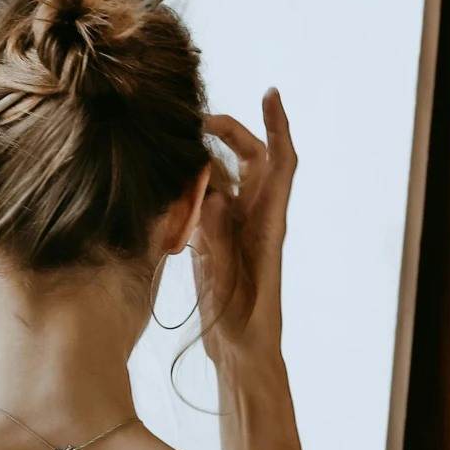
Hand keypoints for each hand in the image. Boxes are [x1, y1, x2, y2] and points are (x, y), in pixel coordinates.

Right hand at [193, 88, 296, 368]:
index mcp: (269, 224)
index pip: (280, 162)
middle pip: (249, 161)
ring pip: (223, 181)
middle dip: (229, 134)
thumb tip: (212, 194)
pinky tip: (169, 188)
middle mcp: (255, 221)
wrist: (243, 355)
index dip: (277, 125)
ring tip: (176, 152)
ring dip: (204, 163)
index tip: (269, 93)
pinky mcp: (215, 244)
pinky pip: (204, 205)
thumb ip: (219, 239)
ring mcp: (235, 231)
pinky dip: (189, 191)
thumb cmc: (245, 326)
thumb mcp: (231, 280)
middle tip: (198, 122)